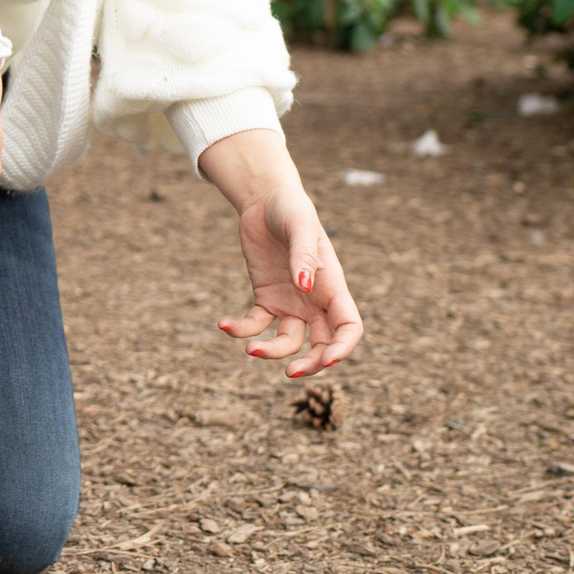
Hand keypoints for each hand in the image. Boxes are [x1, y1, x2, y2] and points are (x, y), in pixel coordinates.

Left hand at [199, 128, 362, 378]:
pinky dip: (241, 330)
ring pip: (288, 342)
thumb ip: (305, 256)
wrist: (263, 201)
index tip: (327, 360)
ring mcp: (290, 303)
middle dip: (311, 364)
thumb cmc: (291, 210)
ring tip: (250, 350)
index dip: (343, 348)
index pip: (349, 328)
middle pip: (322, 345)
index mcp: (333, 287)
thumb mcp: (300, 227)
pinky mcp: (265, 299)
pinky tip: (224, 325)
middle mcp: (314, 302)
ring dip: (272, 352)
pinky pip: (256, 323)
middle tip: (290, 372)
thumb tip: (306, 285)